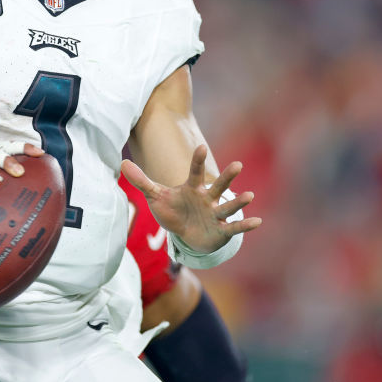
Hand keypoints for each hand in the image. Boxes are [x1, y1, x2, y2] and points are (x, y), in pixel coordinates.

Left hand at [121, 144, 261, 254]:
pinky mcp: (220, 231)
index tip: (201, 146)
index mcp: (192, 189)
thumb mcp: (155, 196)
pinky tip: (258, 222)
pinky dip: (244, 226)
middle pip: (217, 186)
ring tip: (249, 195)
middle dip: (227, 177)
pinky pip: (233, 228)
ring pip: (227, 207)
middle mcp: (207, 199)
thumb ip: (141, 180)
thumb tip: (122, 162)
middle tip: (238, 164)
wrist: (185, 235)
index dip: (197, 160)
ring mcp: (215, 214)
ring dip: (238, 202)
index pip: (194, 172)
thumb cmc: (173, 211)